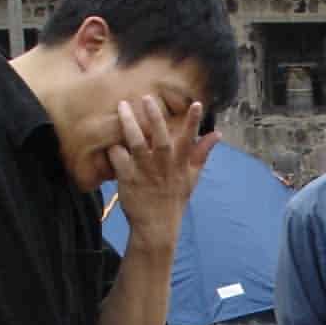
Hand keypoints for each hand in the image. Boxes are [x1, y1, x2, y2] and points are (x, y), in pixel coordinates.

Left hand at [108, 96, 214, 246]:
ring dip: (129, 124)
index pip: (189, 140)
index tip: (196, 104)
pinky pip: (118, 159)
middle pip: (159, 138)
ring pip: (136, 144)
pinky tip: (108, 137)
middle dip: (154, 117)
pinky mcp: (128, 179)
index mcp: (180, 164)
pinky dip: (113, 147)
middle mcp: (163, 166)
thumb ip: (202, 153)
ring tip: (122, 107)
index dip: (193, 122)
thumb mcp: (192, 177)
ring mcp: (145, 172)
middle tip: (146, 98)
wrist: (156, 226)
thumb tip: (217, 134)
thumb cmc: (174, 199)